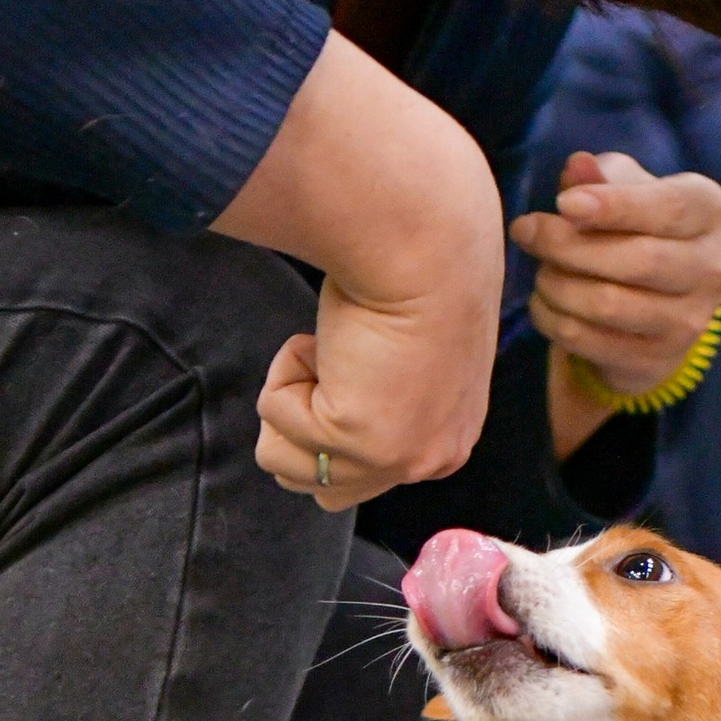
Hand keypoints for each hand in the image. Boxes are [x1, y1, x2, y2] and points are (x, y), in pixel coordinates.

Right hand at [214, 31, 504, 513]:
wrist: (425, 232)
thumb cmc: (411, 264)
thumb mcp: (396, 351)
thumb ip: (374, 394)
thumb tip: (328, 388)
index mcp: (446, 441)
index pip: (360, 476)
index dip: (332, 412)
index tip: (357, 358)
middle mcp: (430, 461)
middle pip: (322, 488)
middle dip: (307, 420)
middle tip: (338, 356)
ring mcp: (399, 459)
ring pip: (287, 465)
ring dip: (291, 396)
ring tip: (335, 347)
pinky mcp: (362, 441)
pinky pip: (274, 420)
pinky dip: (285, 369)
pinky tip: (330, 336)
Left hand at [511, 146, 720, 452]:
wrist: (656, 299)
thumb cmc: (636, 224)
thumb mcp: (623, 187)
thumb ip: (601, 176)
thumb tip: (577, 167)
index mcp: (710, 211)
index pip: (667, 209)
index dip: (613, 206)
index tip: (563, 203)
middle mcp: (712, 268)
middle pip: (637, 260)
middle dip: (568, 245)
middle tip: (526, 231)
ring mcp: (689, 322)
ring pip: (609, 305)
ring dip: (556, 284)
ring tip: (540, 268)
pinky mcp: (656, 361)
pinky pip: (589, 341)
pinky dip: (552, 319)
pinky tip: (544, 301)